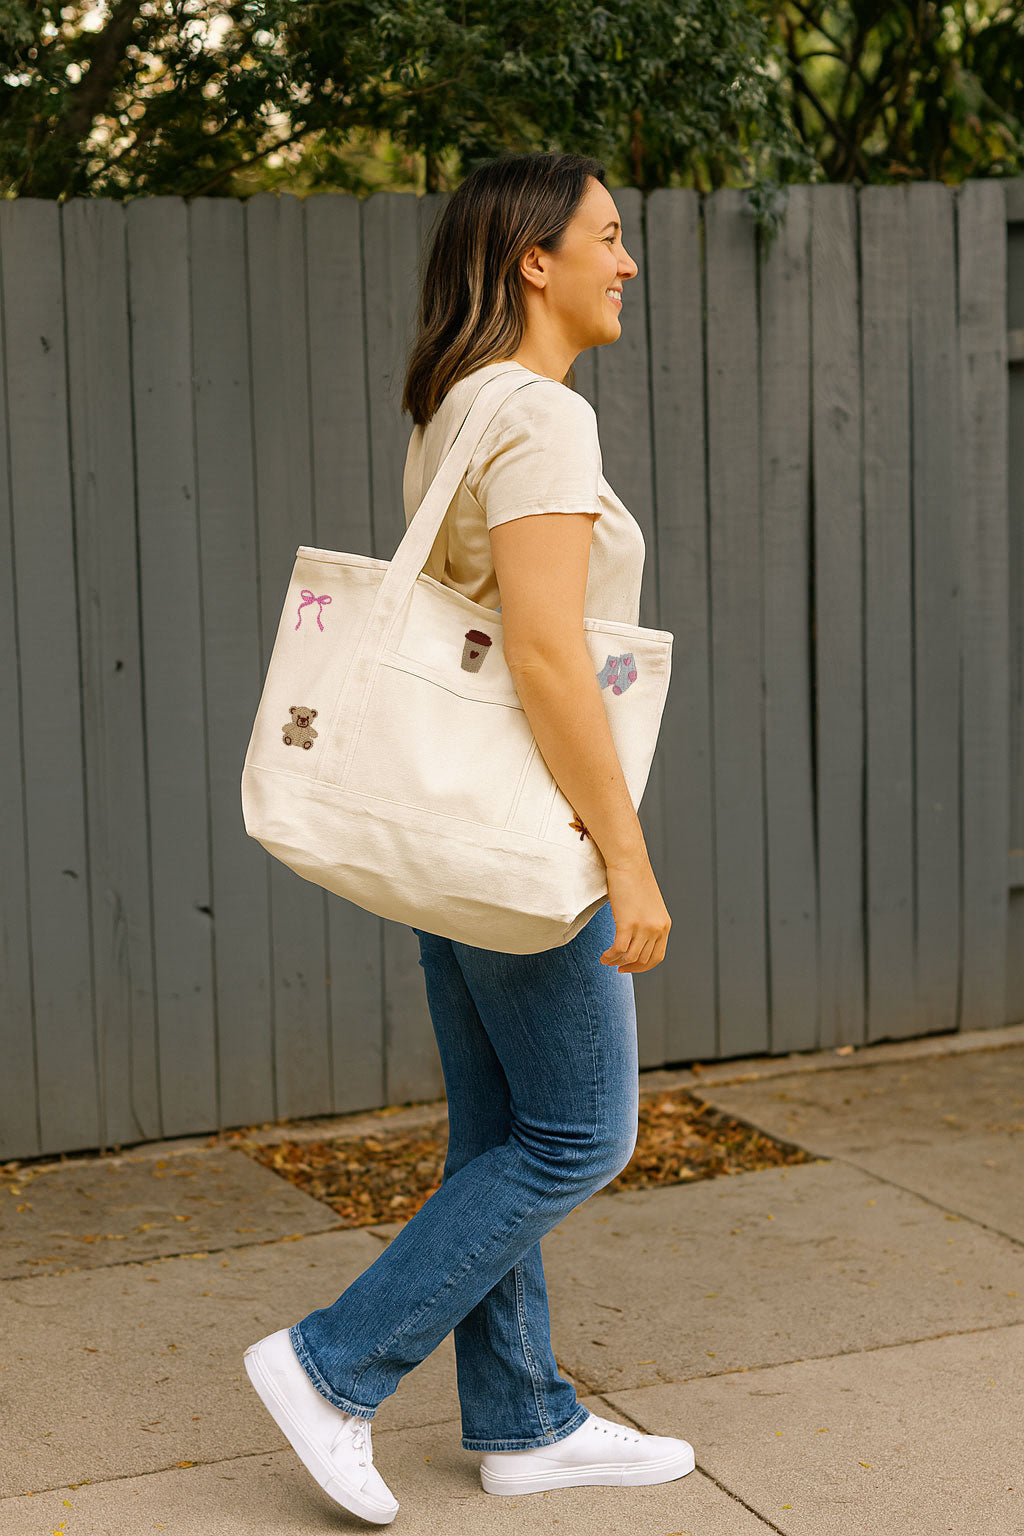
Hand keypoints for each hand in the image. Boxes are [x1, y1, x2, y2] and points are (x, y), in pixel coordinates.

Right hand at [600, 854, 670, 973]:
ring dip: (616, 962)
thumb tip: (634, 939)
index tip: (629, 967)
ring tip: (606, 960)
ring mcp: (643, 927)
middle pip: (643, 959)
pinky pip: (618, 950)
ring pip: (630, 957)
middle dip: (628, 967)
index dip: (642, 967)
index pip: (657, 957)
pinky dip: (610, 956)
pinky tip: (603, 956)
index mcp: (664, 925)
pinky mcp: (628, 923)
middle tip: (616, 966)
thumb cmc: (634, 880)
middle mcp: (657, 928)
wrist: (629, 862)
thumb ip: (646, 922)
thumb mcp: (647, 905)